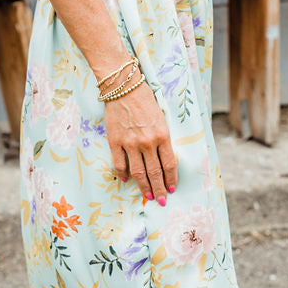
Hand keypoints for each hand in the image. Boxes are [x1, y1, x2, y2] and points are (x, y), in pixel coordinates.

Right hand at [105, 80, 177, 202]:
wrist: (123, 86)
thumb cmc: (145, 99)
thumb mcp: (161, 118)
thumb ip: (162, 138)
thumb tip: (162, 157)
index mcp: (162, 135)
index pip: (169, 164)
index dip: (171, 179)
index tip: (172, 189)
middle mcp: (147, 142)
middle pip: (155, 172)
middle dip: (159, 189)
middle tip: (161, 200)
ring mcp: (130, 143)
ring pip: (138, 172)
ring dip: (143, 186)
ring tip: (147, 195)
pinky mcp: (115, 141)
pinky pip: (119, 164)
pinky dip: (123, 174)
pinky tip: (126, 180)